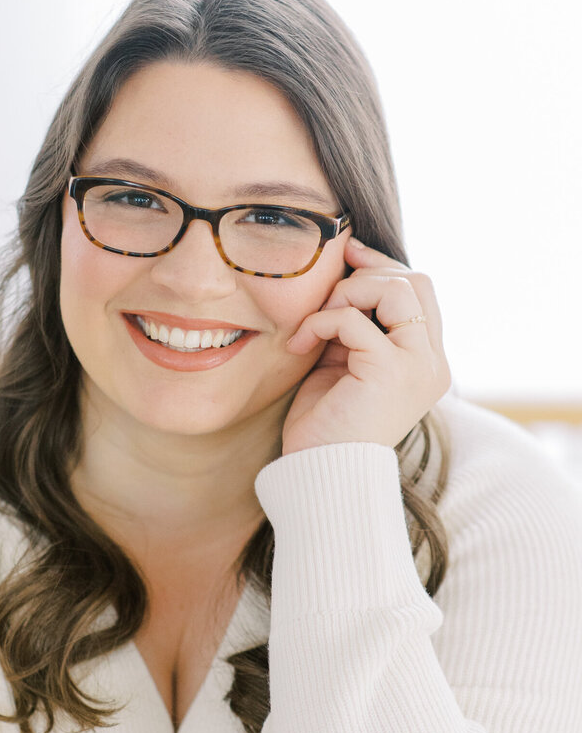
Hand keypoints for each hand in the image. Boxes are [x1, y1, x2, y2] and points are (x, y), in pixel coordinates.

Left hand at [281, 236, 451, 453]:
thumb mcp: (345, 363)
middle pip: (416, 281)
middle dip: (366, 275)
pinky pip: (355, 319)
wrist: (319, 474)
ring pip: (397, 288)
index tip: (347, 259)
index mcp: (426, 362)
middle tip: (327, 296)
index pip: (420, 292)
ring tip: (317, 319)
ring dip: (349, 292)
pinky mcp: (390, 372)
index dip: (383, 267)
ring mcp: (417, 366)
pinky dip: (322, 321)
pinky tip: (300, 344)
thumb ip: (355, 326)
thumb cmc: (326, 426)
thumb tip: (347, 272)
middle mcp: (432, 363)